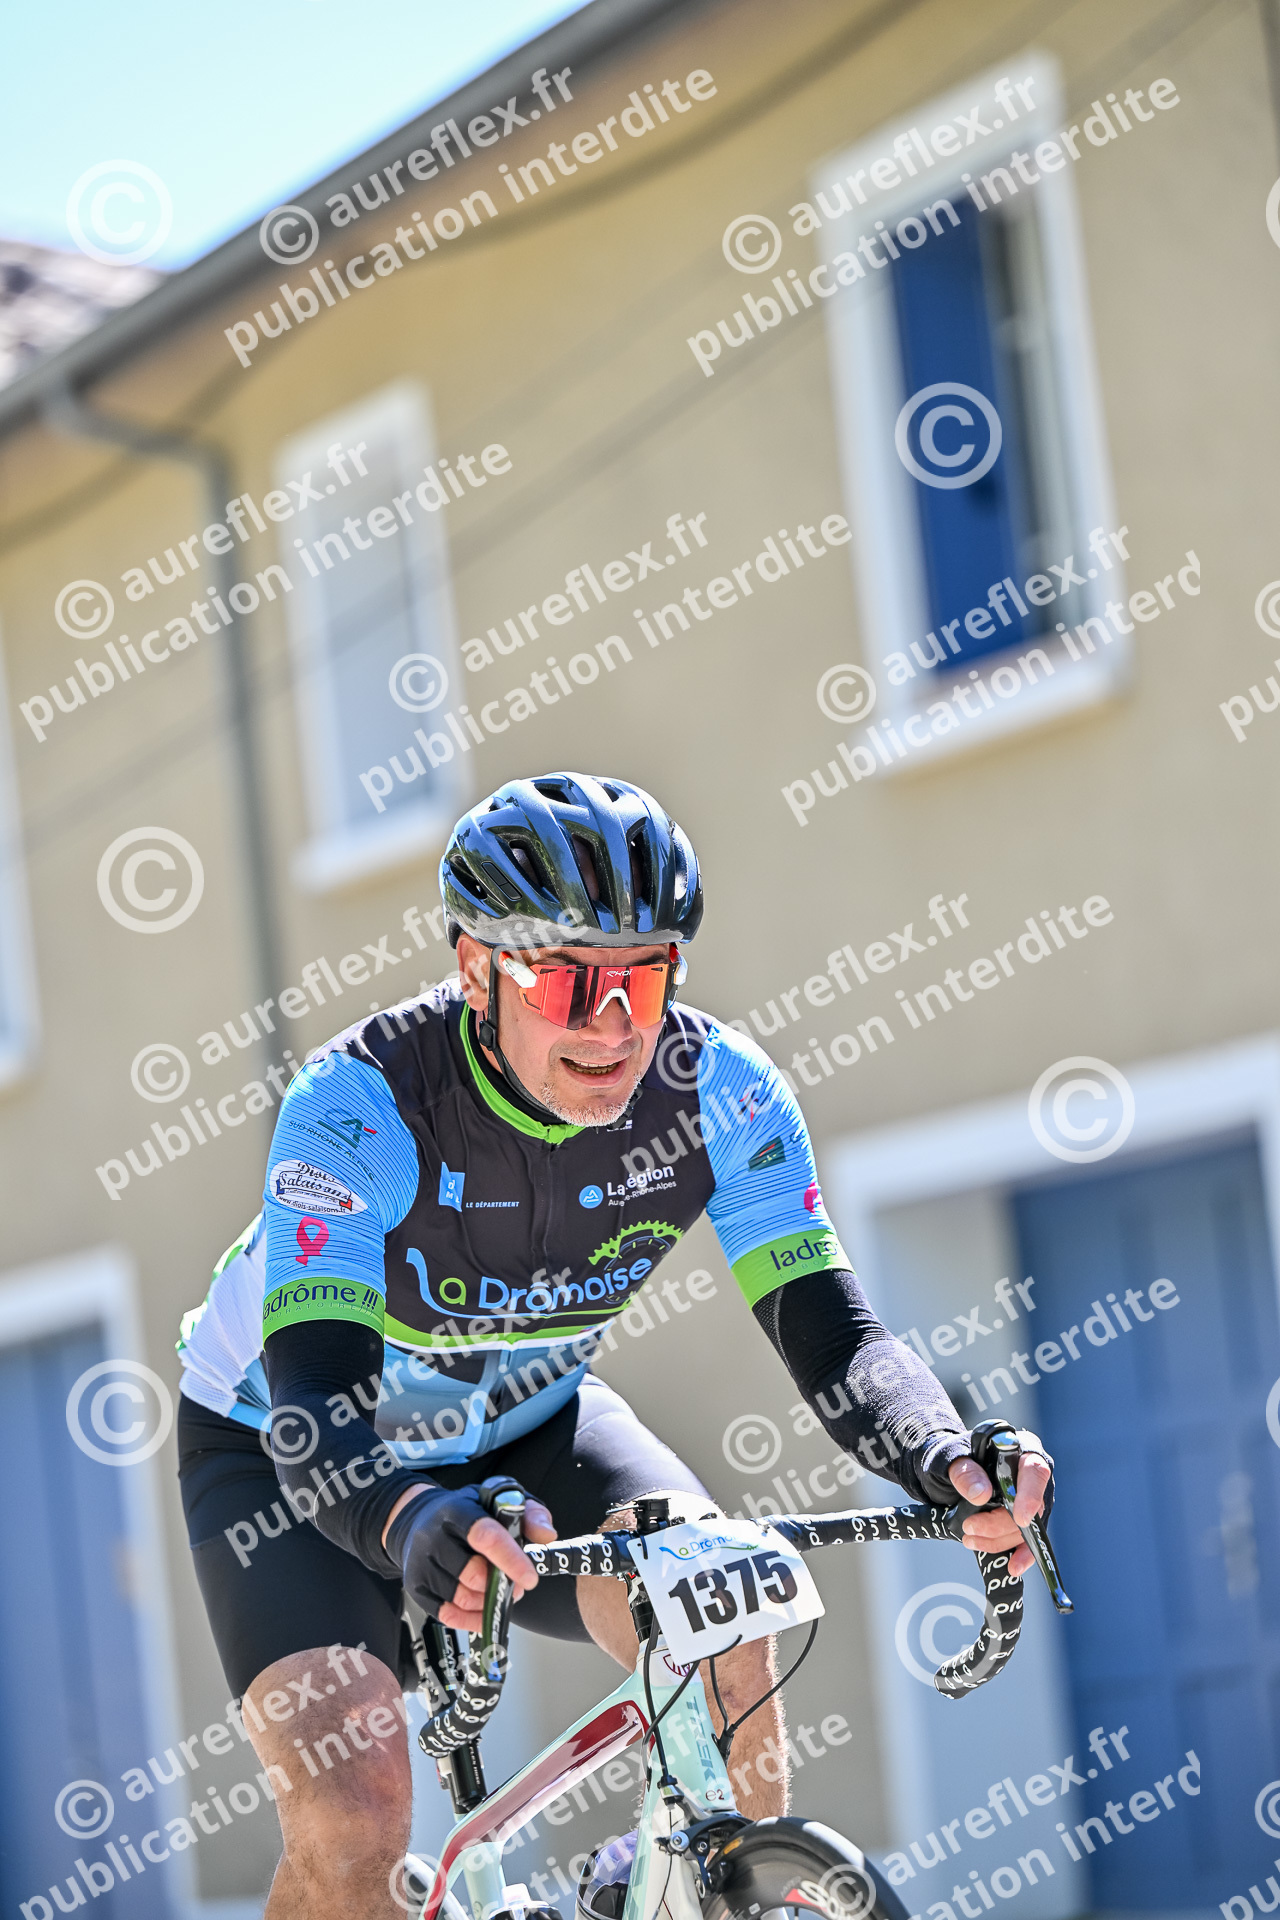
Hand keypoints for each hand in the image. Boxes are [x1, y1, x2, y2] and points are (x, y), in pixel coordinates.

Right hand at [385, 1484, 556, 1630]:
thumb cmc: (465, 1511)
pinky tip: (483, 1608)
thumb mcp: (498, 1499)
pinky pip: (447, 1615)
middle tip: (517, 1585)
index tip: (530, 1577)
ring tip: (500, 1593)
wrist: (417, 1519)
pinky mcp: (416, 1588)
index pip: (484, 1535)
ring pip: (461, 1598)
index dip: (510, 1559)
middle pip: (472, 1574)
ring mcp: (421, 1565)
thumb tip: (547, 1536)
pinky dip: (472, 1618)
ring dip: (488, 1603)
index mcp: (457, 1510)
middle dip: (501, 1585)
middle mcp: (433, 1537)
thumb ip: (528, 1513)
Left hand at [948, 1451, 1050, 1578]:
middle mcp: (1032, 1475)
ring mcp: (1031, 1499)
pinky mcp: (1024, 1519)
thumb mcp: (951, 1457)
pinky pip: (1028, 1540)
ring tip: (969, 1539)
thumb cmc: (954, 1457)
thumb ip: (964, 1472)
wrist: (950, 1469)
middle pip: (1031, 1506)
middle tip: (970, 1528)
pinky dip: (1020, 1554)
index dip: (1030, 1496)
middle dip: (1000, 1524)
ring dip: (999, 1539)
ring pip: (1027, 1527)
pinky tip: (1012, 1566)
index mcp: (1020, 1449)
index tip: (1020, 1518)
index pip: (1035, 1470)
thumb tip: (981, 1494)